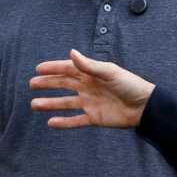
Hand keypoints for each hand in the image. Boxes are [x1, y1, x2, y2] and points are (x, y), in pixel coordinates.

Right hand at [29, 49, 155, 128]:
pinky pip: (75, 120)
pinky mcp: (94, 118)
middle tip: (31, 84)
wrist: (144, 107)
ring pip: (65, 103)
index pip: (67, 69)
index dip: (53, 68)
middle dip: (47, 84)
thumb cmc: (130, 85)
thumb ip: (89, 65)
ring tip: (34, 105)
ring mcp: (90, 103)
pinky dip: (63, 122)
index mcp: (91, 74)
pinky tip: (50, 122)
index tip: (38, 69)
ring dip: (50, 103)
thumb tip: (71, 53)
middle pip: (63, 85)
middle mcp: (88, 87)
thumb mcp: (109, 72)